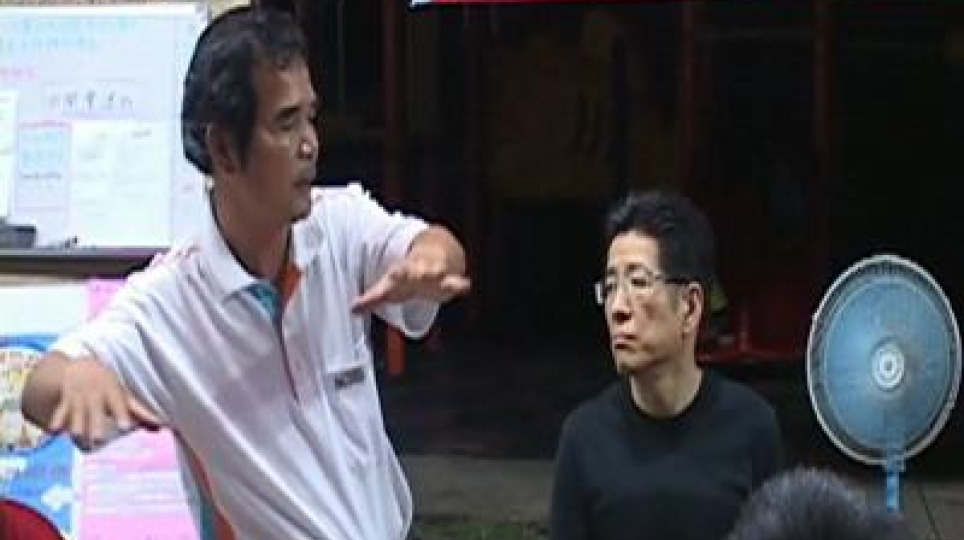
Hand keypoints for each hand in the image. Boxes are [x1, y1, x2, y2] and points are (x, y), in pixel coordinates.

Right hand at [49, 358, 161, 450]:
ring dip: (77, 428)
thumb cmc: (108, 385)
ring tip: (80, 440)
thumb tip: (161, 427)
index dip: (122, 415)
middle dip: (96, 426)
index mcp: (112, 392)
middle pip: (94, 412)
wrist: (80, 366)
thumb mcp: (123, 394)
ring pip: (75, 416)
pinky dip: (56, 422)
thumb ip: (140, 412)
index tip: (126, 427)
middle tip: (99, 439)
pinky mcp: (65, 402)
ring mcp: (78, 399)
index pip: (118, 404)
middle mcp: (95, 396)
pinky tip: (54, 432)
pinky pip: (59, 413)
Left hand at [352, 247, 470, 313]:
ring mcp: (436, 272)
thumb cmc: (410, 274)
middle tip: (412, 272)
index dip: (384, 286)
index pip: (391, 278)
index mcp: (401, 272)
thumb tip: (352, 310)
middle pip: (417, 271)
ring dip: (438, 275)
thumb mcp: (390, 286)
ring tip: (440, 277)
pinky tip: (466, 286)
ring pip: (438, 272)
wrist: (436, 252)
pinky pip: (458, 281)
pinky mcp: (451, 278)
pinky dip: (461, 284)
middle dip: (417, 272)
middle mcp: (418, 270)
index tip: (380, 288)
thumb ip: (372, 299)